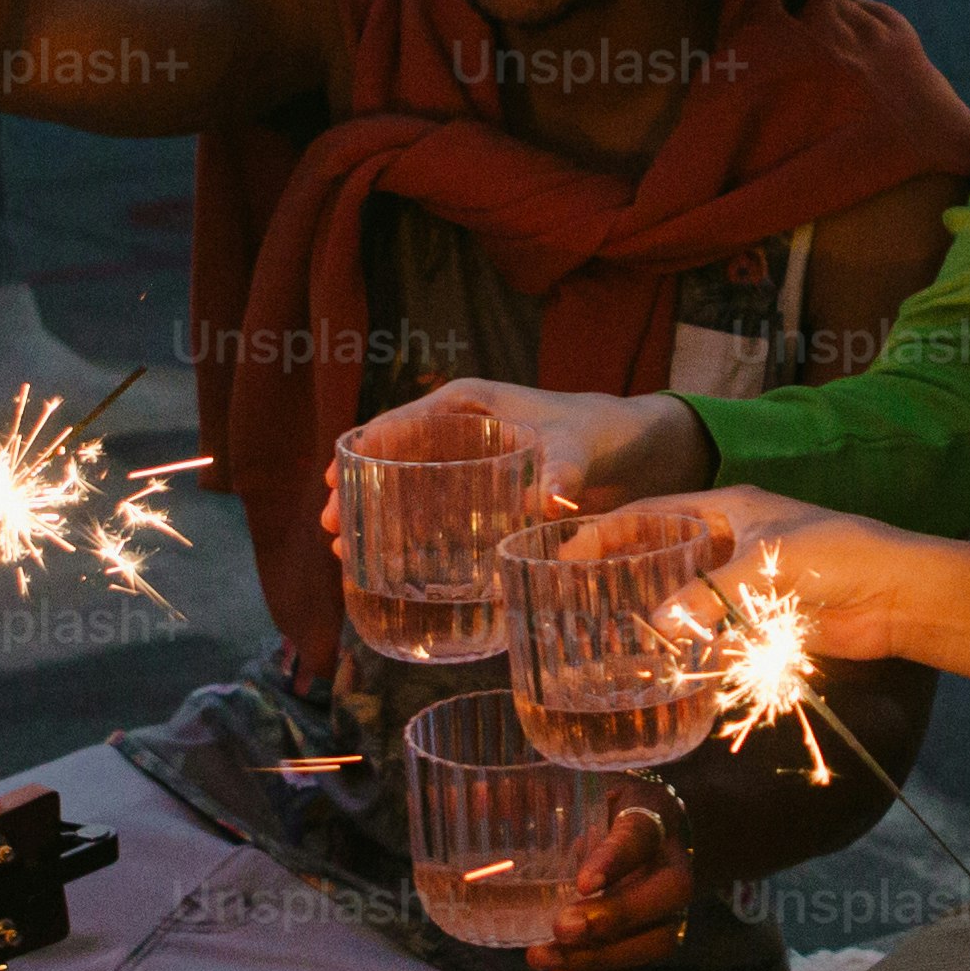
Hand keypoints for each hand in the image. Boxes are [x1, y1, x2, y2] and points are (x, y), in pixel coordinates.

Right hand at [327, 382, 708, 544]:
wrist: (636, 451)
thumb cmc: (603, 433)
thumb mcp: (579, 447)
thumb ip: (562, 469)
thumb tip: (548, 497)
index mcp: (466, 406)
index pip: (399, 422)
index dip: (362, 451)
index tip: (335, 482)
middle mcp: (458, 433)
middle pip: (391, 459)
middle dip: (358, 492)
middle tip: (333, 529)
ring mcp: (467, 466)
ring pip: (407, 489)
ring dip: (377, 518)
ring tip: (348, 553)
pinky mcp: (481, 496)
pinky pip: (434, 512)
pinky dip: (410, 533)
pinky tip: (393, 564)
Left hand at [540, 794, 691, 970]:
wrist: (648, 832)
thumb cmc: (605, 808)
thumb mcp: (582, 789)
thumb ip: (535, 795)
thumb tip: (469, 798)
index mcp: (653, 815)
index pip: (642, 834)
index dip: (616, 860)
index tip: (582, 883)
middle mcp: (673, 862)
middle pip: (668, 894)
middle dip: (616, 917)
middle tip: (562, 926)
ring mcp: (673, 907)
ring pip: (658, 939)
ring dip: (601, 958)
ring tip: (545, 958)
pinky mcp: (658, 938)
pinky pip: (641, 968)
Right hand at [577, 486, 917, 666]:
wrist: (896, 594)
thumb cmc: (837, 555)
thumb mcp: (765, 564)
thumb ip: (710, 596)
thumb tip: (658, 626)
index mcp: (731, 507)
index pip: (654, 512)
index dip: (610, 529)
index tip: (569, 549)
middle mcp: (733, 540)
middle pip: (664, 554)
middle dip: (624, 573)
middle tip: (577, 597)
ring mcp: (746, 582)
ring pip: (686, 597)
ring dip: (654, 614)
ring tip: (606, 634)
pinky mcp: (762, 620)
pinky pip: (713, 632)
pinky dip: (689, 646)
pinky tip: (659, 662)